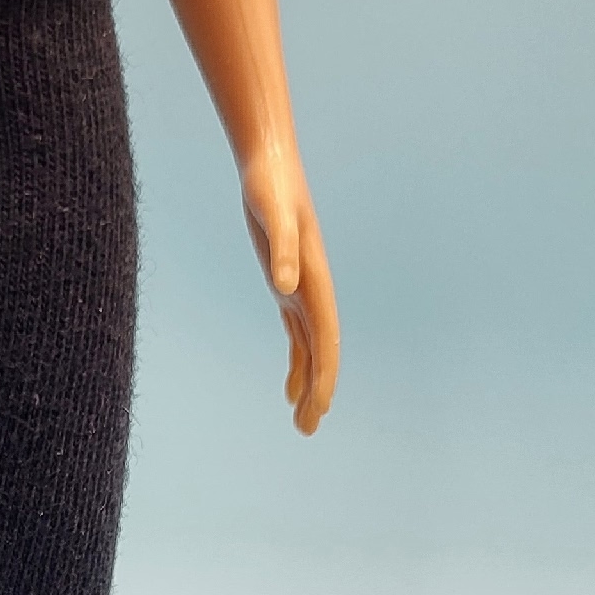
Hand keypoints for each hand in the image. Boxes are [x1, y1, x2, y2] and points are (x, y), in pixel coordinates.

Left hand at [241, 145, 338, 435]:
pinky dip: (296, 363)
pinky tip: (290, 391)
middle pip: (321, 351)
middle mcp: (313, 289)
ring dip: (308, 384)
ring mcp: (301, 289)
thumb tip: (285, 288)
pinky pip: (296, 335)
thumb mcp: (271, 213)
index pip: (325, 338)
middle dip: (318, 391)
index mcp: (315, 279)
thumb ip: (281, 249)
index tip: (320, 406)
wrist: (270, 164)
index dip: (325, 373)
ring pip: (310, 348)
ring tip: (302, 422)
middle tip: (307, 430)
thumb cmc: (270, 185)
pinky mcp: (287, 285)